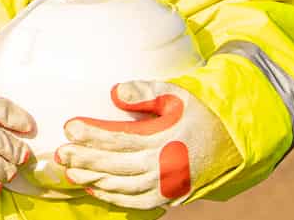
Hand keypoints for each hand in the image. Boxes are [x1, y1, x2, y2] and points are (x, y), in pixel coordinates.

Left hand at [56, 80, 240, 208]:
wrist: (233, 141)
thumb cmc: (199, 112)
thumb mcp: (176, 94)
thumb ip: (145, 92)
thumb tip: (114, 92)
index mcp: (165, 138)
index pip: (120, 137)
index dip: (93, 133)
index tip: (69, 126)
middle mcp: (165, 165)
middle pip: (116, 165)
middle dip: (85, 159)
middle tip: (60, 154)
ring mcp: (168, 184)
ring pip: (124, 186)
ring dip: (95, 180)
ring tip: (71, 172)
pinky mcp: (171, 195)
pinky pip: (139, 202)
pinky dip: (116, 197)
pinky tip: (96, 189)